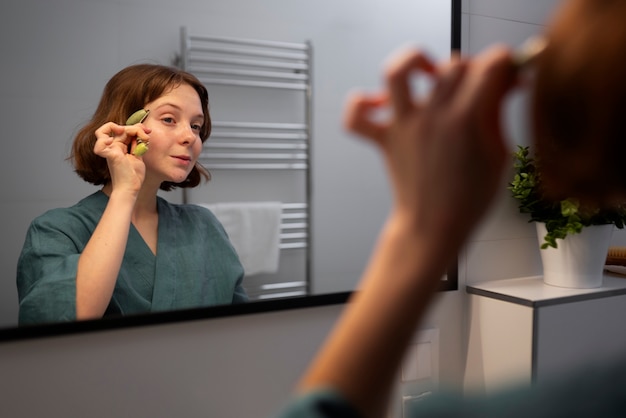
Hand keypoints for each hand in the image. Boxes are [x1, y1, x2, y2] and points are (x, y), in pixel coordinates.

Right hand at [94, 122, 150, 193]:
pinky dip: (104, 139)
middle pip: (121, 127)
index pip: (124, 129)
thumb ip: (138, 144)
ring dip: (131, 129)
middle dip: (137, 128)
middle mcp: (112, 146)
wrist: (131, 189)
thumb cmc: (133, 176)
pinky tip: (117, 141)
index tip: (147, 132)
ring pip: (111, 128)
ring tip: (142, 137)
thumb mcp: (138, 155)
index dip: (136, 128)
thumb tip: (143, 131)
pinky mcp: (111, 155)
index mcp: (118, 146)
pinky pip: (100, 144)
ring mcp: (110, 150)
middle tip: (147, 134)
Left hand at [344, 45, 516, 253]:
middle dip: (472, 67)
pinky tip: (383, 104)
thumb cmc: (469, 199)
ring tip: (428, 73)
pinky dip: (363, 104)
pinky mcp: (384, 140)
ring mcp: (404, 126)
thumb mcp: (499, 154)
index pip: (488, 66)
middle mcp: (432, 117)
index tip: (508, 71)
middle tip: (480, 85)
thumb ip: (497, 112)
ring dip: (414, 62)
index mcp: (467, 121)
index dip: (504, 62)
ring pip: (397, 72)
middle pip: (453, 66)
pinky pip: (357, 116)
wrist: (434, 227)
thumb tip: (504, 81)